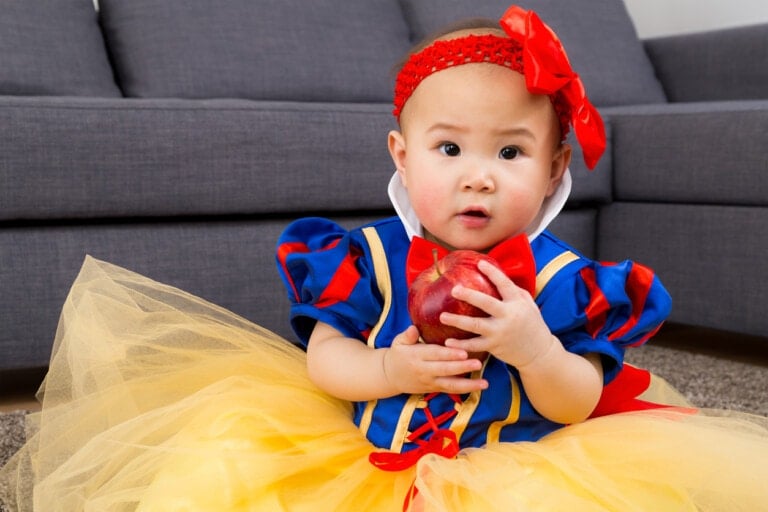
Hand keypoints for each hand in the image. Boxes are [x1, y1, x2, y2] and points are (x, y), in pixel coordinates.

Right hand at [383, 325, 487, 394]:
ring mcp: (430, 382)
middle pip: (445, 370)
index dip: (449, 354)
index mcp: (416, 356)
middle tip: (478, 363)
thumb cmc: (398, 354)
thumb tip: (413, 328)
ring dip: (468, 384)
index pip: (435, 355)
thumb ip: (407, 336)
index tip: (463, 351)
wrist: (390, 376)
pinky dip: (465, 389)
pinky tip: (479, 386)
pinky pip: (451, 390)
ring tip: (484, 383)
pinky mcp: (434, 389)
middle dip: (462, 367)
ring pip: (450, 384)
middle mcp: (424, 371)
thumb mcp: (398, 343)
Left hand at [440, 259, 554, 367]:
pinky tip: (448, 342)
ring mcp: (500, 332)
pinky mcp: (495, 346)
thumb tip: (496, 275)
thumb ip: (515, 291)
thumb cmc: (531, 324)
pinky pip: (475, 345)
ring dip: (458, 321)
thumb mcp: (528, 305)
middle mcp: (509, 316)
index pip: (504, 284)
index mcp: (517, 303)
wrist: (539, 353)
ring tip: (442, 316)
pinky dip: (461, 345)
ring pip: (476, 325)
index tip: (479, 263)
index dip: (492, 273)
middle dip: (469, 295)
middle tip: (454, 289)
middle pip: (486, 303)